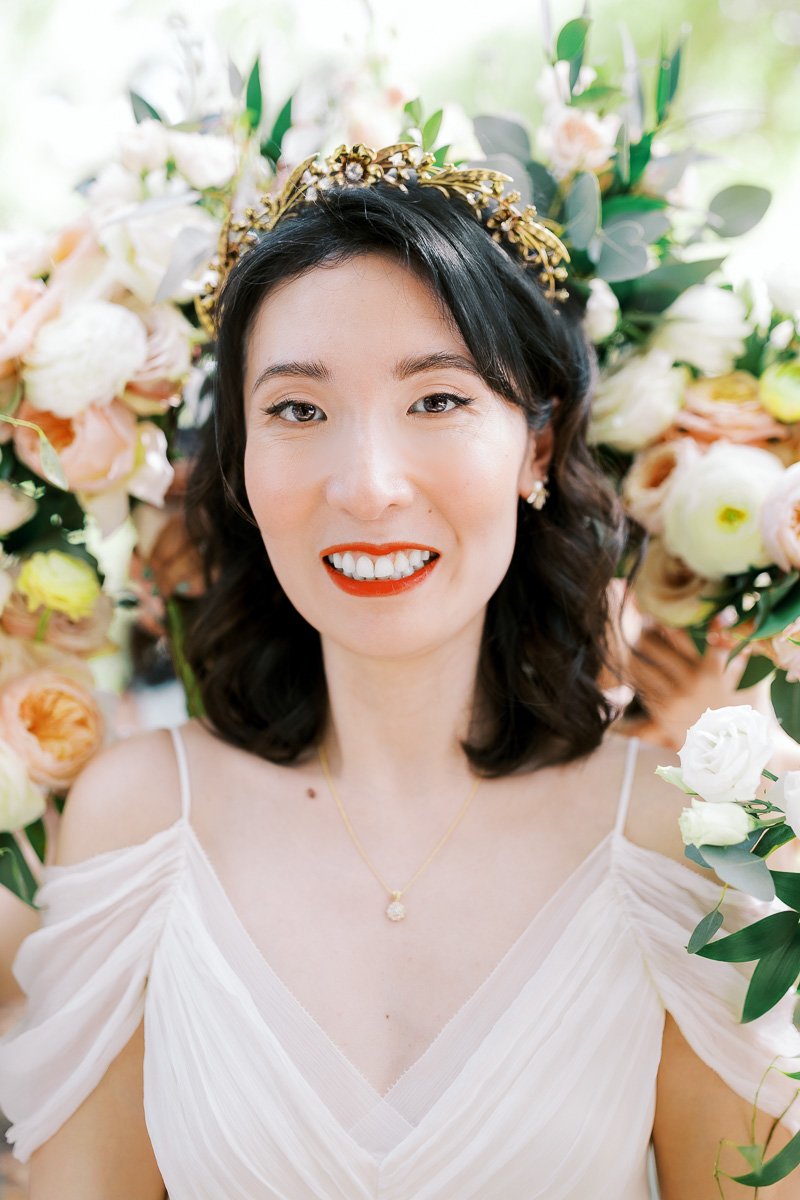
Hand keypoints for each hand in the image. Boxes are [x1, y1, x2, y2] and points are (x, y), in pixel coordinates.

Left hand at [621, 618, 766, 751]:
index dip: (672, 624)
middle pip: (658, 648)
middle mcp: (690, 682)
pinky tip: (627, 664)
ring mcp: (673, 697)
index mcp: (710, 672)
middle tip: (639, 623)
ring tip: (627, 640)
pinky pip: (641, 686)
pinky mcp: (661, 710)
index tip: (659, 614)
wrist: (718, 746)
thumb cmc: (724, 708)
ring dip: (634, 650)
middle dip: (645, 632)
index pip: (689, 640)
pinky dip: (633, 673)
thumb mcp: (732, 680)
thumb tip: (726, 620)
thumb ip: (727, 652)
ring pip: (644, 665)